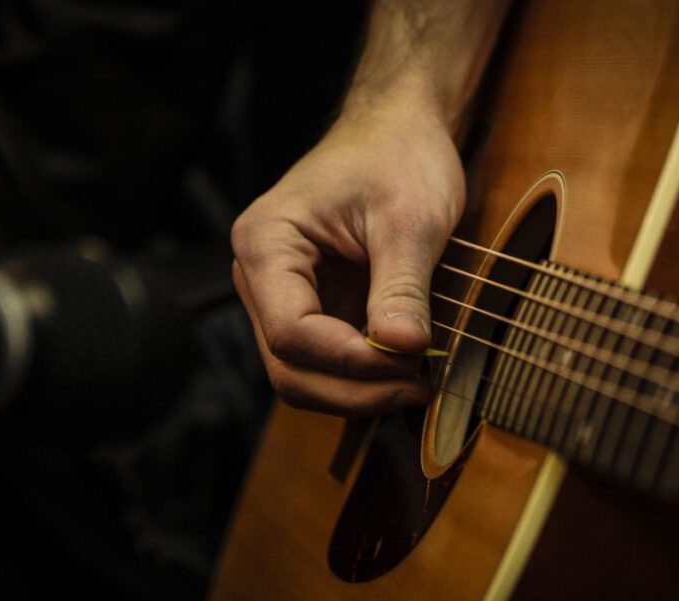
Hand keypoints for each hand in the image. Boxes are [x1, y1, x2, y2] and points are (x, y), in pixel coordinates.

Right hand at [231, 104, 464, 415]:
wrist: (398, 132)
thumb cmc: (398, 156)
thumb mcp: (411, 218)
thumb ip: (402, 286)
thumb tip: (403, 349)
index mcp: (266, 242)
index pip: (291, 331)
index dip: (351, 361)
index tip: (411, 362)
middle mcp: (259, 275)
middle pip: (288, 365)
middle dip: (354, 389)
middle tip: (419, 384)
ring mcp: (281, 297)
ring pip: (303, 374)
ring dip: (358, 390)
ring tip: (418, 380)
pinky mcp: (310, 308)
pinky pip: (325, 362)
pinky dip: (362, 377)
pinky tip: (405, 370)